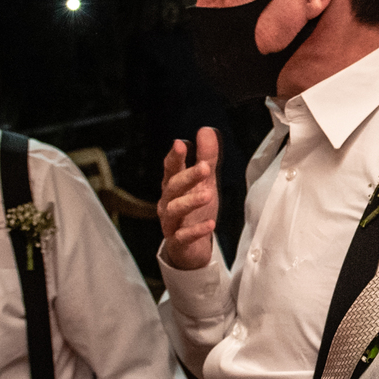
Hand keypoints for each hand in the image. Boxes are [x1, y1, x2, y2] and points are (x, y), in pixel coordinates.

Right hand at [158, 127, 219, 269]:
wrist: (190, 248)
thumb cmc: (195, 211)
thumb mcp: (205, 182)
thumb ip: (206, 157)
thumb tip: (205, 130)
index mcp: (173, 185)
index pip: (171, 168)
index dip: (175, 157)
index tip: (181, 144)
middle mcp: (168, 202)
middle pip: (173, 186)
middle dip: (188, 176)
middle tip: (205, 168)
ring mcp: (171, 223)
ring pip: (175, 210)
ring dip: (190, 201)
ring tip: (207, 194)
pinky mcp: (178, 241)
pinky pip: (183, 236)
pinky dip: (195, 230)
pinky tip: (211, 225)